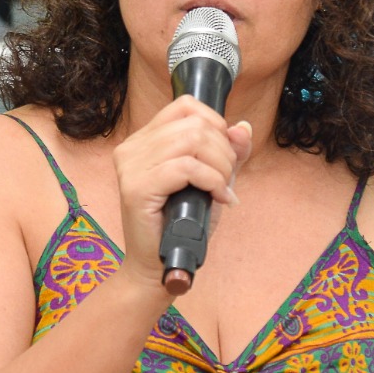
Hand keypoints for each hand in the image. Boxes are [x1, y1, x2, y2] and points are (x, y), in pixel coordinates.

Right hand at [111, 96, 251, 290]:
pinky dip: (212, 180)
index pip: (185, 106)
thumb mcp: (213, 180)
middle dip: (224, 151)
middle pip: (194, 124)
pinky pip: (186, 167)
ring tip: (221, 189)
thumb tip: (243, 127)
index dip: (215, 124)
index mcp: (144, 140)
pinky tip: (218, 198)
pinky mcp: (136, 187)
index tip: (224, 154)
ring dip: (220, 166)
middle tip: (226, 181)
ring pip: (192, 141)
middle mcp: (132, 148)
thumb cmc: (183, 224)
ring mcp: (130, 166)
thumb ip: (229, 153)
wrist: (160, 266)